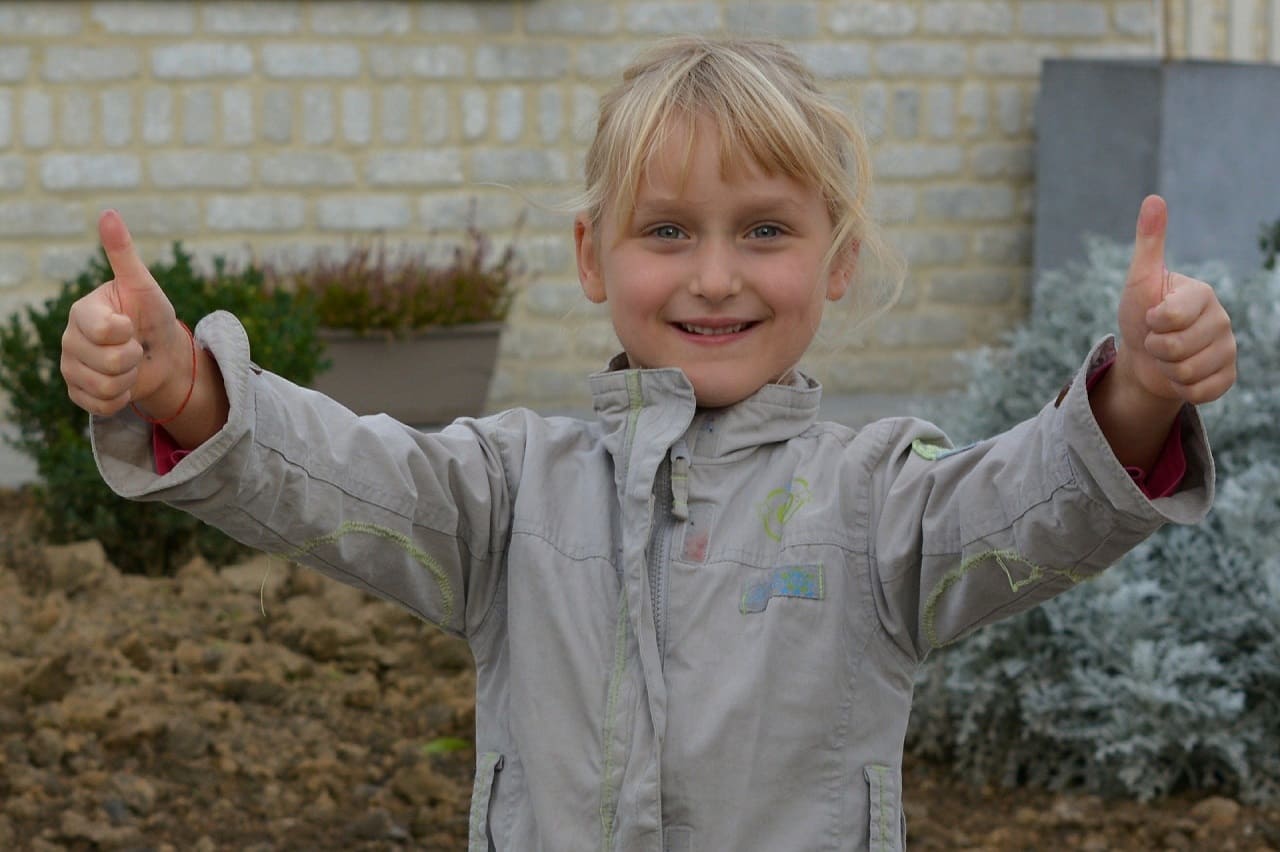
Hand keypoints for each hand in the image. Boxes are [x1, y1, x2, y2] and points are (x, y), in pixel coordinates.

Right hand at [61, 210, 187, 417]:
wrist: (160, 354)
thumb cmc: (152, 316)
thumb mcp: (144, 285)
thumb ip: (124, 253)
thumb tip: (108, 213)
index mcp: (81, 311)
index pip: (104, 331)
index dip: (127, 332)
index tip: (131, 324)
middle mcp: (69, 339)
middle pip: (107, 362)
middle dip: (133, 357)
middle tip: (135, 346)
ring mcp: (70, 367)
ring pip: (104, 386)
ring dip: (128, 379)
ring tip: (130, 365)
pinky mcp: (77, 393)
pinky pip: (101, 405)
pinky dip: (121, 398)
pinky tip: (123, 383)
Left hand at [1116, 195, 1236, 405]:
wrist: (1143, 356)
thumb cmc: (1141, 314)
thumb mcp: (1138, 280)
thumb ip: (1149, 242)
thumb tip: (1153, 198)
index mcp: (1203, 294)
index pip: (1170, 318)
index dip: (1151, 323)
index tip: (1152, 317)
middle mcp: (1222, 320)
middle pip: (1176, 349)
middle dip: (1155, 348)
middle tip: (1156, 339)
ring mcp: (1228, 349)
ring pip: (1187, 373)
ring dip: (1166, 369)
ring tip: (1166, 357)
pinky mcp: (1226, 377)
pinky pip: (1201, 392)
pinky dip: (1180, 388)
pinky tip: (1179, 374)